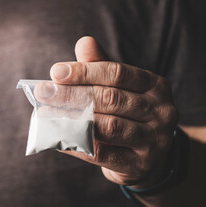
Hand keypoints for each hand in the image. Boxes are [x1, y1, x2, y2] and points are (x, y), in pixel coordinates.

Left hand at [36, 37, 177, 187]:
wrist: (145, 155)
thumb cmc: (126, 112)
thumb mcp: (118, 86)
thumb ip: (101, 65)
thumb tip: (84, 42)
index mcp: (155, 85)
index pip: (117, 73)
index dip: (84, 72)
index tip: (55, 72)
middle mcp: (162, 111)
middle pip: (111, 99)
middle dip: (72, 95)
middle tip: (43, 93)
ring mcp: (154, 140)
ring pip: (108, 126)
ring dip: (72, 119)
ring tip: (45, 114)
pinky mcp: (140, 164)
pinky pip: (102, 153)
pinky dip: (76, 144)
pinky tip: (56, 137)